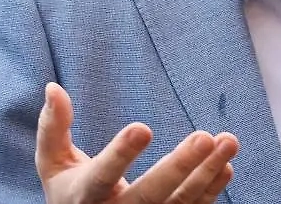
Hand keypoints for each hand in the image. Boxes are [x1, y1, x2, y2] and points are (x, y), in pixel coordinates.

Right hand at [36, 82, 237, 203]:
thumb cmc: (69, 188)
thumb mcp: (52, 162)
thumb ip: (53, 127)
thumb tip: (53, 87)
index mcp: (84, 196)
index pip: (103, 176)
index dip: (121, 154)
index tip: (143, 128)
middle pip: (150, 195)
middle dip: (179, 166)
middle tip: (203, 137)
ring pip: (179, 203)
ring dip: (207, 172)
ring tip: (228, 141)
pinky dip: (211, 190)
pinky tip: (226, 165)